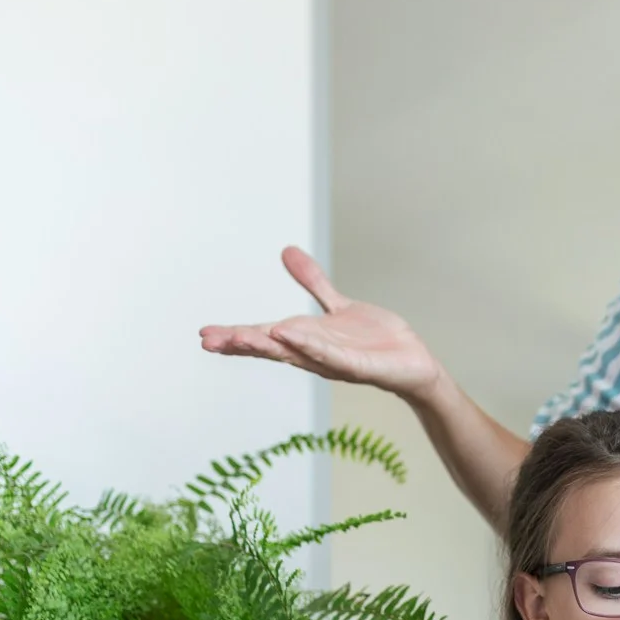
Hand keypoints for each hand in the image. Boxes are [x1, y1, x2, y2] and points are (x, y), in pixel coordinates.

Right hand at [199, 246, 441, 398]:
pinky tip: (287, 334)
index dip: (236, 335)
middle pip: (271, 348)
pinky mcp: (357, 367)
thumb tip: (287, 252)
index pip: (265, 337)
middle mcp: (314, 354)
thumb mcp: (339, 305)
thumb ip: (313, 282)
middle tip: (209, 341)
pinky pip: (329, 356)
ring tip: (239, 337)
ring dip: (267, 345)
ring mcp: (334, 362)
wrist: (414, 361)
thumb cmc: (376, 340)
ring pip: (294, 353)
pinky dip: (308, 345)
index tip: (205, 334)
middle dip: (240, 344)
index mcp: (306, 339)